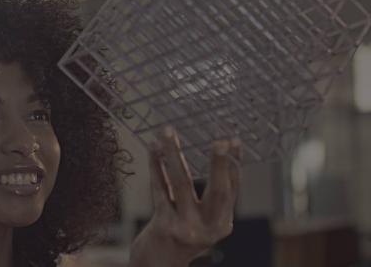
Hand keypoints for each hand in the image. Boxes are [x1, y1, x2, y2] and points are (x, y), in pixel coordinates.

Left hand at [128, 126, 241, 266]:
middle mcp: (208, 228)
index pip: (232, 189)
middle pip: (217, 191)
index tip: (234, 141)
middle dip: (219, 165)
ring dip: (174, 154)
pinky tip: (153, 149)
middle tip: (219, 141)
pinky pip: (160, 189)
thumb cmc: (182, 233)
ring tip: (167, 132)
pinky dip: (156, 166)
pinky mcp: (164, 225)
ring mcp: (185, 227)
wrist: (158, 263)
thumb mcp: (203, 220)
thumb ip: (211, 197)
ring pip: (181, 184)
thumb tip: (221, 155)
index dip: (233, 165)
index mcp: (222, 224)